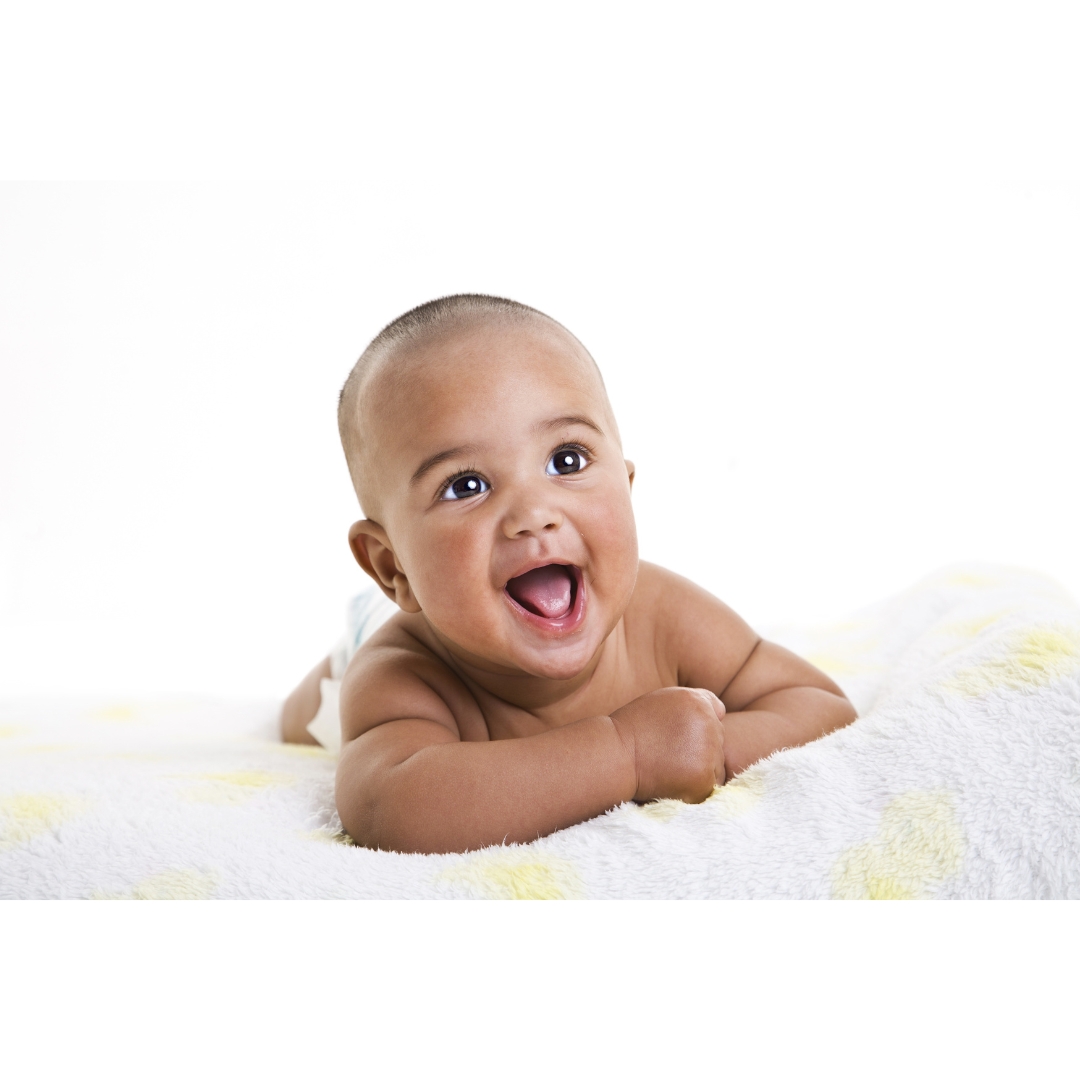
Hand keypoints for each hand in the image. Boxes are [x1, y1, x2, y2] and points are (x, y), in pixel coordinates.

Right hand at [610, 687, 725, 803]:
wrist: (615, 756)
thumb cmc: (633, 730)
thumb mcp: (662, 701)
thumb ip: (694, 703)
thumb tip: (723, 714)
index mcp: (697, 701)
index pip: (716, 712)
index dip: (700, 724)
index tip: (679, 733)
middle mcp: (708, 722)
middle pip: (718, 741)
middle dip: (700, 749)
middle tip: (669, 753)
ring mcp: (708, 751)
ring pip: (717, 765)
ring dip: (700, 770)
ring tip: (670, 768)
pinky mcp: (704, 778)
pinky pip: (711, 786)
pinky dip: (696, 788)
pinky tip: (674, 782)